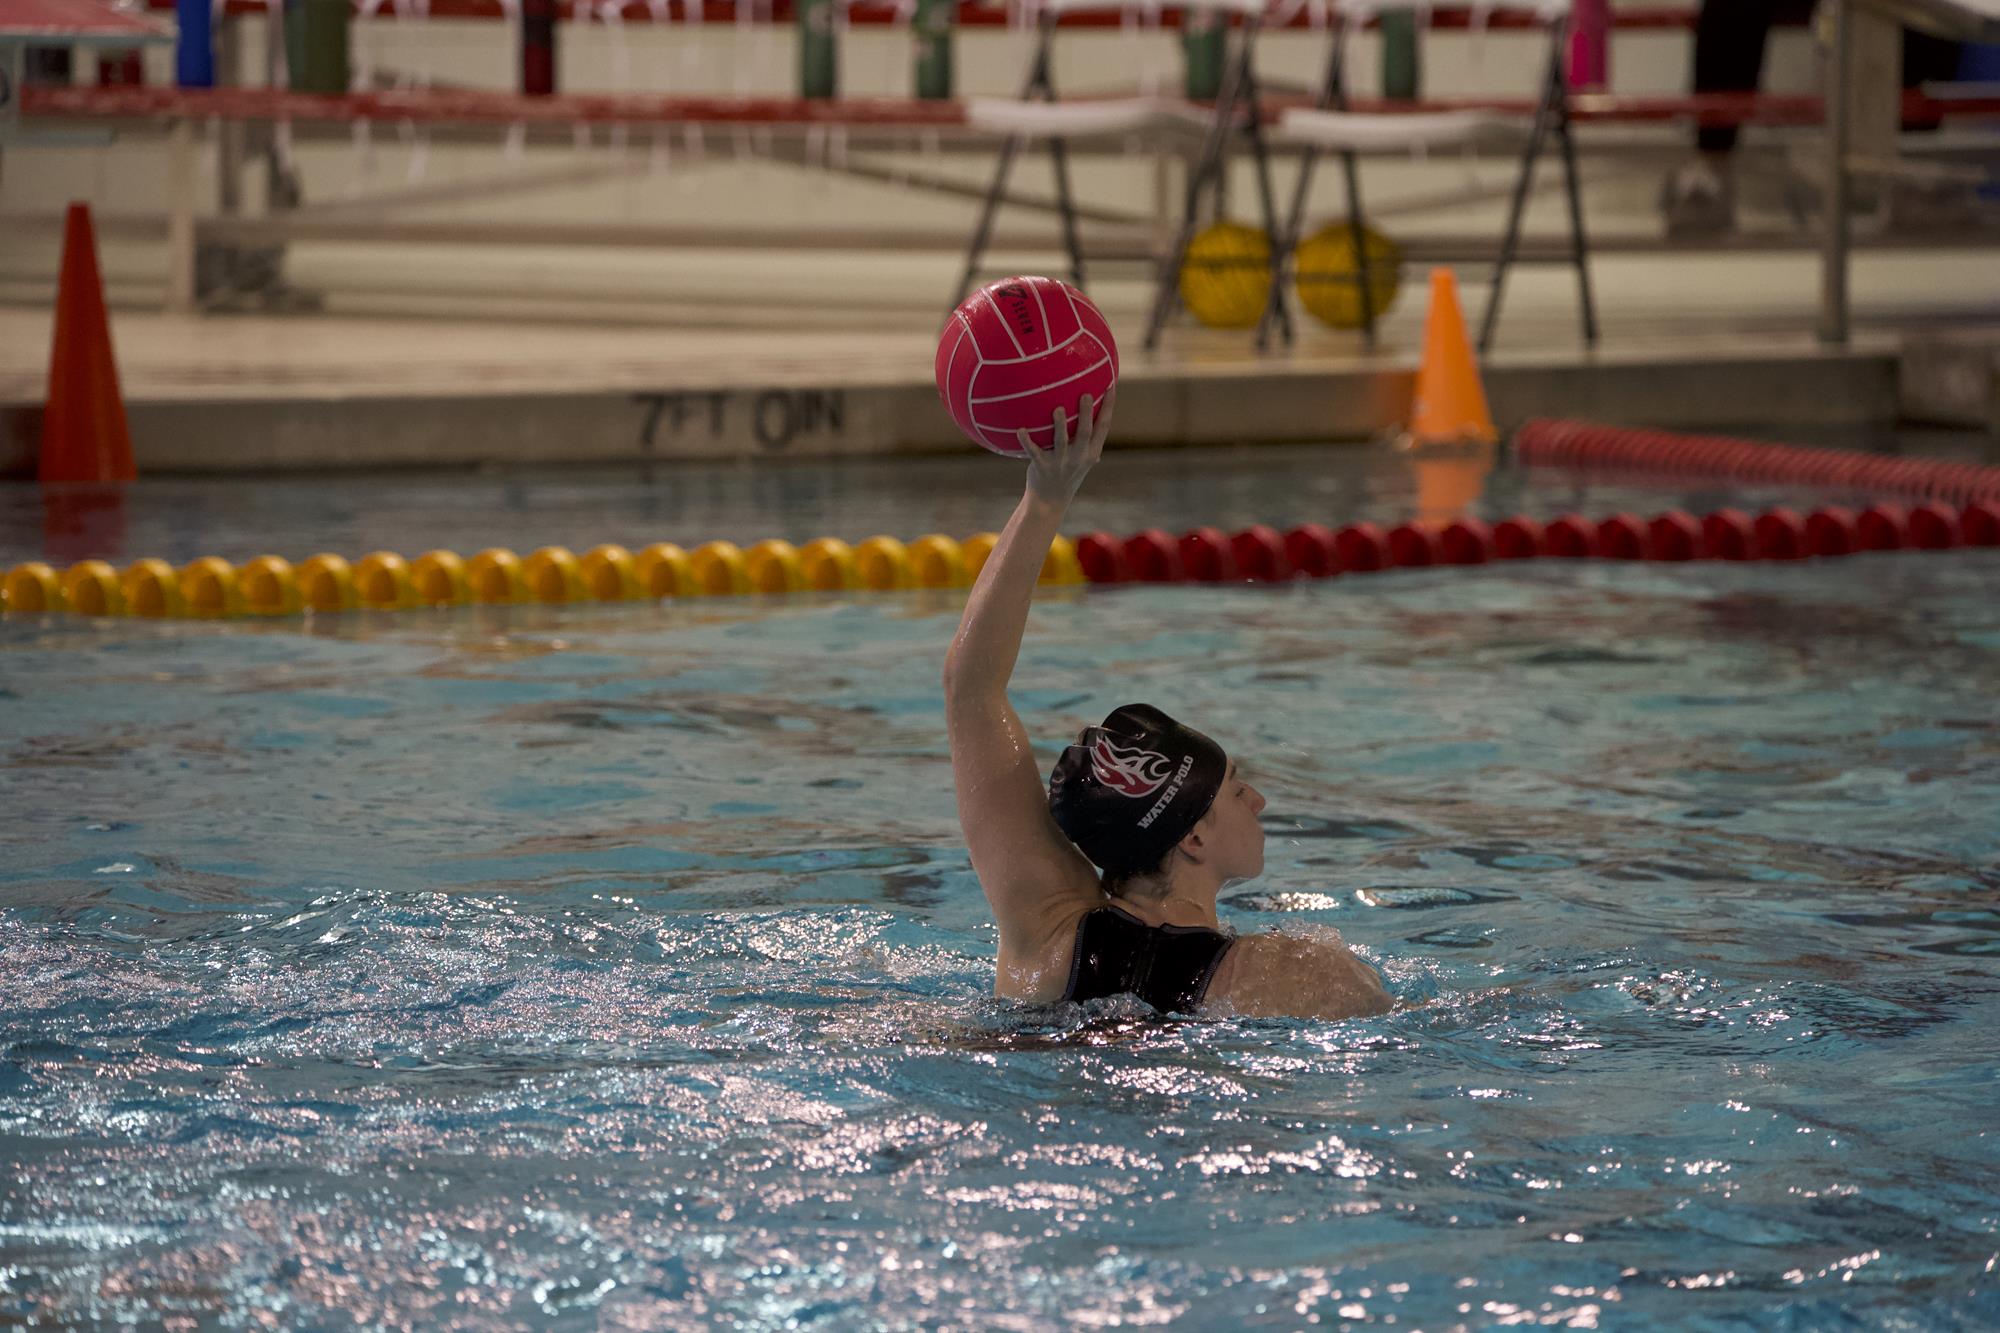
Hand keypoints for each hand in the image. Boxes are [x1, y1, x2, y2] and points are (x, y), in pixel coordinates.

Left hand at [1022, 385, 1112, 508]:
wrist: (1050, 500)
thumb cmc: (1067, 474)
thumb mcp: (1083, 460)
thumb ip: (1089, 441)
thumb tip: (1097, 416)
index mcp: (1091, 452)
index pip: (1103, 427)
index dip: (1108, 407)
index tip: (1111, 387)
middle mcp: (1078, 457)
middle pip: (1084, 432)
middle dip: (1086, 414)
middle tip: (1086, 394)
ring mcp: (1060, 463)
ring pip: (1061, 441)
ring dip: (1059, 425)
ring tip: (1058, 409)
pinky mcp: (1042, 467)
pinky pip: (1034, 452)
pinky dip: (1026, 441)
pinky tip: (1020, 429)